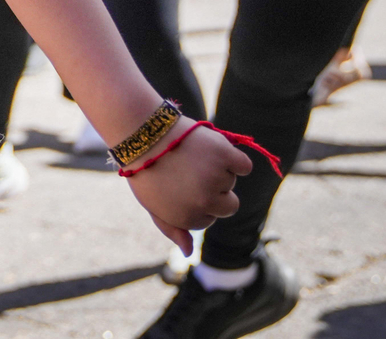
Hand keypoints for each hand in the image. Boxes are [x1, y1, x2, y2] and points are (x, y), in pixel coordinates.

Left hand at [124, 119, 252, 254]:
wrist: (141, 134)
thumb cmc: (145, 169)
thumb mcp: (152, 205)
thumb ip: (172, 229)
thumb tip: (188, 252)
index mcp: (187, 218)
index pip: (209, 218)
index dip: (198, 202)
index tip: (183, 186)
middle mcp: (204, 202)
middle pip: (229, 205)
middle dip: (216, 191)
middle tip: (195, 172)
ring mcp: (215, 178)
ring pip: (231, 181)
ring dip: (219, 171)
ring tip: (193, 158)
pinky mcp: (224, 155)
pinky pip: (244, 166)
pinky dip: (235, 160)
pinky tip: (216, 153)